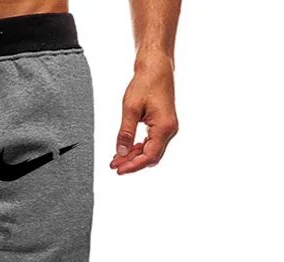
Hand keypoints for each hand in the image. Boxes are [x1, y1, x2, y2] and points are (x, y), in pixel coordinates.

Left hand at [110, 53, 178, 174]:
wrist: (156, 67)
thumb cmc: (145, 82)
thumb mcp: (130, 108)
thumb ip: (125, 132)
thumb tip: (121, 153)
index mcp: (164, 126)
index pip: (149, 156)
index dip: (133, 166)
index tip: (118, 170)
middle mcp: (170, 129)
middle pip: (151, 157)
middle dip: (132, 163)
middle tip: (113, 166)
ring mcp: (168, 128)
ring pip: (151, 151)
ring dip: (134, 157)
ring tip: (116, 159)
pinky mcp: (163, 125)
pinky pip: (151, 143)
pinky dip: (138, 149)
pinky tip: (126, 150)